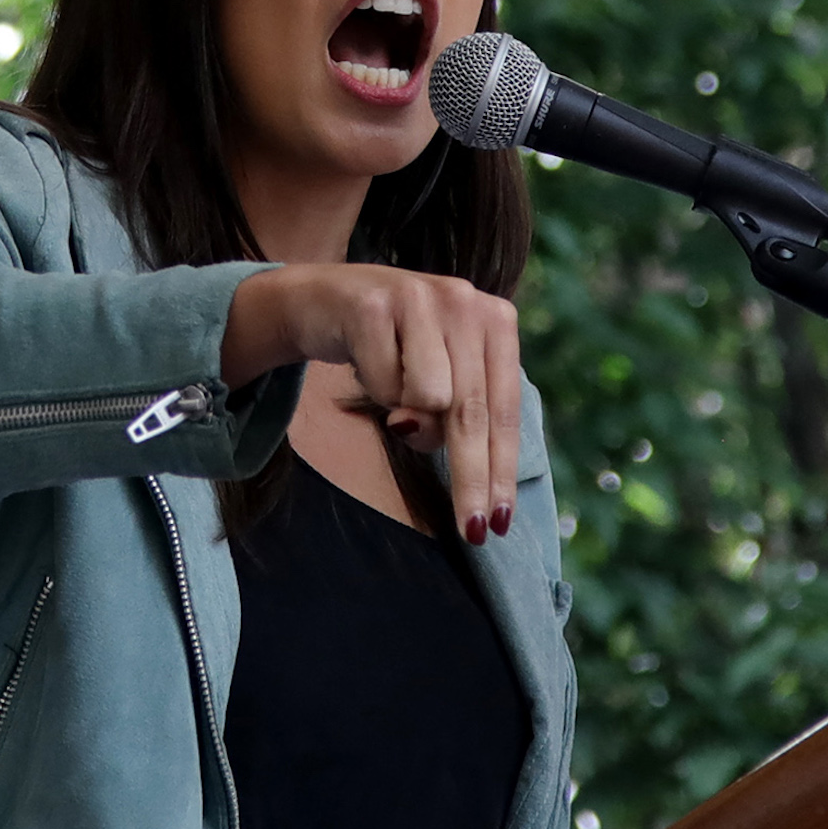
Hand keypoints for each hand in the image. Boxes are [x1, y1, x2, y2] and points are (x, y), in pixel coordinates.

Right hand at [224, 265, 520, 543]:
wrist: (322, 299)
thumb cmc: (394, 347)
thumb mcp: (439, 375)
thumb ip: (459, 413)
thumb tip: (443, 451)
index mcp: (496, 319)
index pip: (504, 409)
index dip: (502, 469)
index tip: (498, 521)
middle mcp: (466, 301)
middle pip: (472, 412)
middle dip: (471, 479)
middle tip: (470, 531)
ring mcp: (421, 297)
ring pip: (430, 400)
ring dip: (407, 417)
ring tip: (392, 394)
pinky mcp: (374, 305)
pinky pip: (384, 384)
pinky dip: (373, 389)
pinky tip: (365, 361)